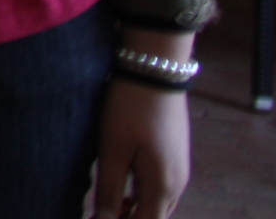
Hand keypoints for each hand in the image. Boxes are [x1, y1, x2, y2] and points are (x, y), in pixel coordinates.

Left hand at [91, 80, 189, 217]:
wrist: (155, 72)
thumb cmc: (130, 110)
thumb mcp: (112, 151)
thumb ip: (109, 190)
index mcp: (163, 188)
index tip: (96, 218)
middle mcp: (178, 184)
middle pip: (154, 217)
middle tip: (98, 213)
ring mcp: (179, 170)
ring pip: (158, 204)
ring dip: (135, 210)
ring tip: (106, 206)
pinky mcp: (175, 156)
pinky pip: (161, 188)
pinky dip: (142, 196)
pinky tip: (122, 187)